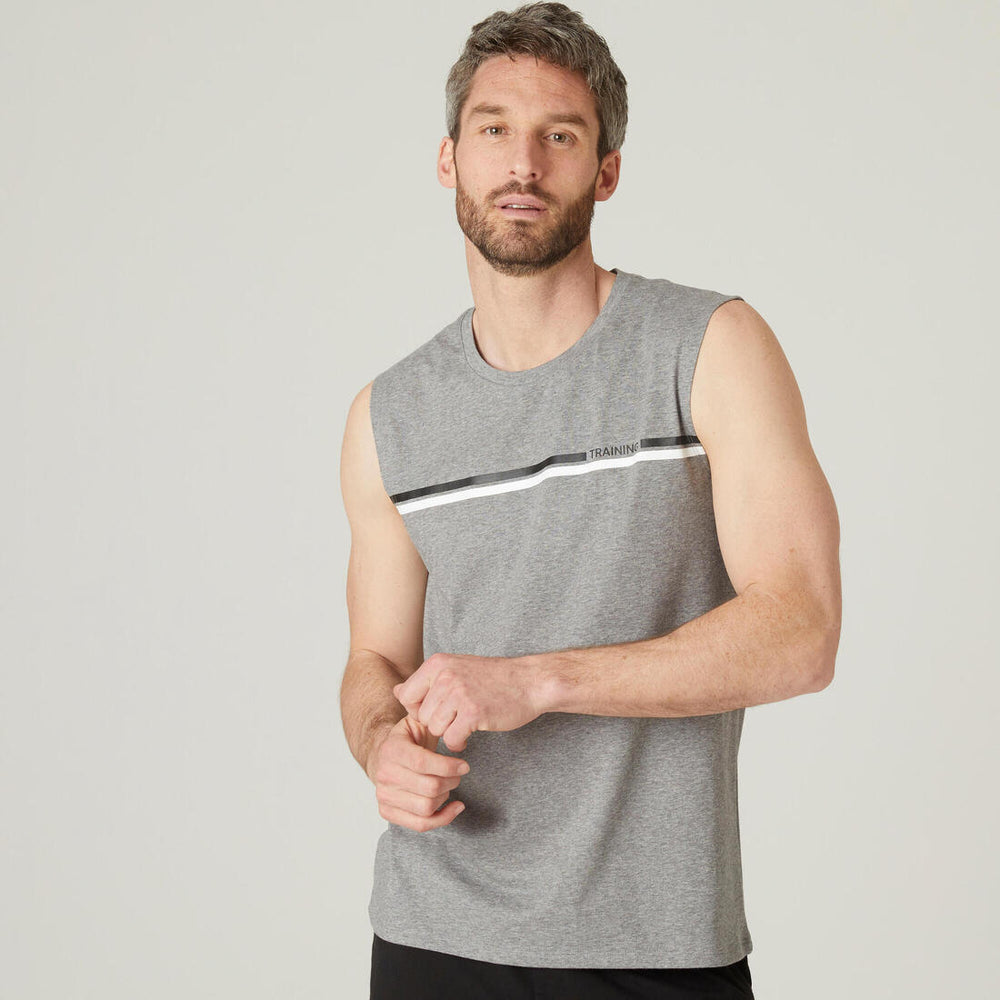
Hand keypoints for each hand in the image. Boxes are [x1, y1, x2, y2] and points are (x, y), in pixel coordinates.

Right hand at [367, 714, 469, 831]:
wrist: (383, 756)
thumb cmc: (408, 739)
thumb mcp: (417, 721)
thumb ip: (431, 717)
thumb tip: (444, 715)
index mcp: (391, 749)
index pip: (422, 763)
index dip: (448, 766)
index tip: (465, 766)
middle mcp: (384, 774)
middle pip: (429, 787)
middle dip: (452, 781)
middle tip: (459, 774)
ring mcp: (384, 795)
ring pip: (426, 807)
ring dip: (446, 797)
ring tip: (450, 785)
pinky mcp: (387, 812)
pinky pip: (420, 824)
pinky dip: (443, 819)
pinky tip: (455, 807)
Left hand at [392, 652, 543, 751]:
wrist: (530, 681)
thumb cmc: (493, 678)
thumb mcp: (455, 668)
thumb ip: (427, 681)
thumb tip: (396, 691)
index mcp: (438, 663)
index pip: (405, 695)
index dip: (418, 709)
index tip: (438, 709)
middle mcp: (445, 676)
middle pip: (421, 716)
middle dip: (437, 722)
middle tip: (457, 716)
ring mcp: (459, 693)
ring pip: (435, 729)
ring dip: (449, 732)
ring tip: (465, 722)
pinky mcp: (473, 712)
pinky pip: (452, 740)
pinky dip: (459, 743)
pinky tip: (471, 733)